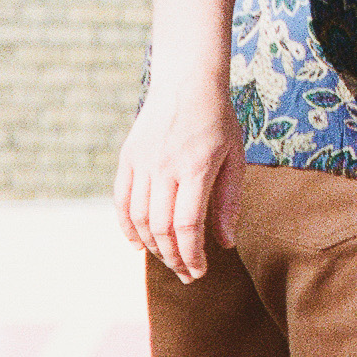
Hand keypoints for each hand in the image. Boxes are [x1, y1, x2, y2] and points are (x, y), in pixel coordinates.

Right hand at [115, 73, 244, 284]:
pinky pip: (121, 201)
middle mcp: (165, 167)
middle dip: (174, 259)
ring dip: (152, 247)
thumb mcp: (235, 157)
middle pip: (162, 228)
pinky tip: (138, 244)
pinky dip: (127, 227)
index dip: (192, 255)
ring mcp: (143, 162)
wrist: (187, 81)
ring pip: (139, 219)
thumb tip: (225, 243)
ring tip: (168, 260)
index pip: (187, 226)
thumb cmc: (218, 120)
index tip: (199, 272)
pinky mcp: (128, 158)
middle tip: (186, 275)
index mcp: (196, 168)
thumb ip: (229, 201)